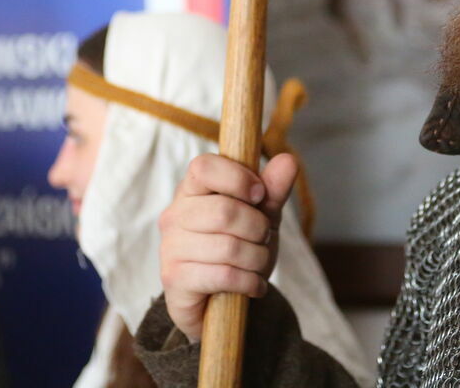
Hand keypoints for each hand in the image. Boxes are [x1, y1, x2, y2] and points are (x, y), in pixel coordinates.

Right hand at [158, 152, 298, 341]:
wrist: (219, 300)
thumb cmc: (239, 249)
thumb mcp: (261, 217)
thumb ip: (273, 190)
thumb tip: (288, 160)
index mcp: (191, 190)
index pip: (204, 167)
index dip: (237, 178)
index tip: (259, 195)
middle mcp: (174, 215)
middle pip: (224, 211)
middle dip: (257, 227)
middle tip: (263, 237)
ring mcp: (171, 247)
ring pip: (229, 246)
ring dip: (257, 258)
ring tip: (258, 264)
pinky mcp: (174, 279)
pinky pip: (224, 276)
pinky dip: (249, 282)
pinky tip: (253, 285)